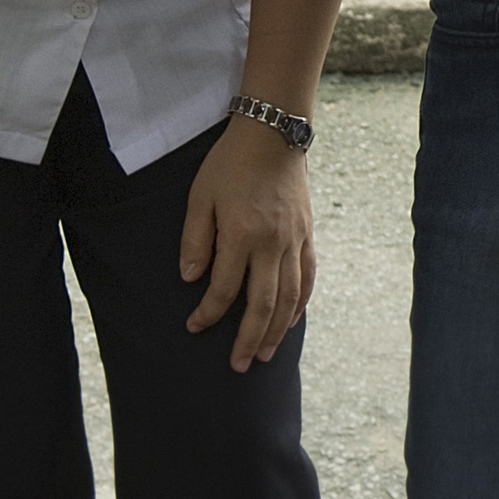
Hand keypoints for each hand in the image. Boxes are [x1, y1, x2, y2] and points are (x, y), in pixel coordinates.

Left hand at [181, 115, 316, 370]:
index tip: (194, 326)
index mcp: (241, 235)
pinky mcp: (307, 234)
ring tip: (265, 355)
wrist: (273, 132)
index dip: (207, 314)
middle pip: (263, 304)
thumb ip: (195, 239)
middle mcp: (271, 243)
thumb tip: (191, 279)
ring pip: (289, 298)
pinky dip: (301, 303)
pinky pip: (308, 277)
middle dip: (248, 339)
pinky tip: (292, 321)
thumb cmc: (230, 163)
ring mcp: (293, 240)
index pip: (223, 289)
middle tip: (238, 366)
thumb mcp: (201, 196)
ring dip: (277, 330)